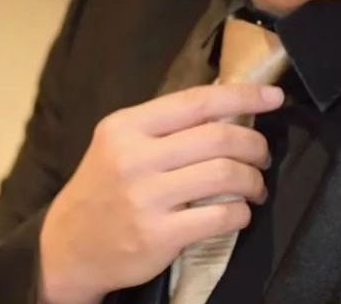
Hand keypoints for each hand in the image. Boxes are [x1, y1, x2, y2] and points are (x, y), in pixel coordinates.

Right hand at [38, 82, 283, 303]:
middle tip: (262, 153)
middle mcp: (135, 157)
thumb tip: (225, 102)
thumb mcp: (120, 141)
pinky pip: (219, 217)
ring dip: (252, 179)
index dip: (243, 95)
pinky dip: (241, 212)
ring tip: (255, 185)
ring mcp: (146, 198)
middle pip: (218, 137)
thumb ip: (165, 124)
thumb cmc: (103, 186)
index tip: (274, 97)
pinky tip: (241, 212)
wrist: (66, 246)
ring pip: (224, 174)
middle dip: (254, 144)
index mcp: (128, 125)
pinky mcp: (157, 237)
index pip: (197, 101)